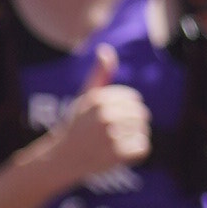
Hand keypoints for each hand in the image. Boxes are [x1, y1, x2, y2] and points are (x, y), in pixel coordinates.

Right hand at [41, 40, 150, 192]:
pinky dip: (135, 152)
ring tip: (115, 142)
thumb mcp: (86, 96)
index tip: (111, 119)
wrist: (63, 158)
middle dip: (131, 124)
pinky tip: (120, 153)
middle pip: (141, 115)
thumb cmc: (77, 124)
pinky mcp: (117, 154)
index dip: (125, 110)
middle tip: (114, 133)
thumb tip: (106, 50)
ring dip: (133, 138)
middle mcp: (104, 116)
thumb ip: (100, 74)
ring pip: (143, 131)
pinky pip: (143, 147)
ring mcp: (111, 136)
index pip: (133, 99)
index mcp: (99, 99)